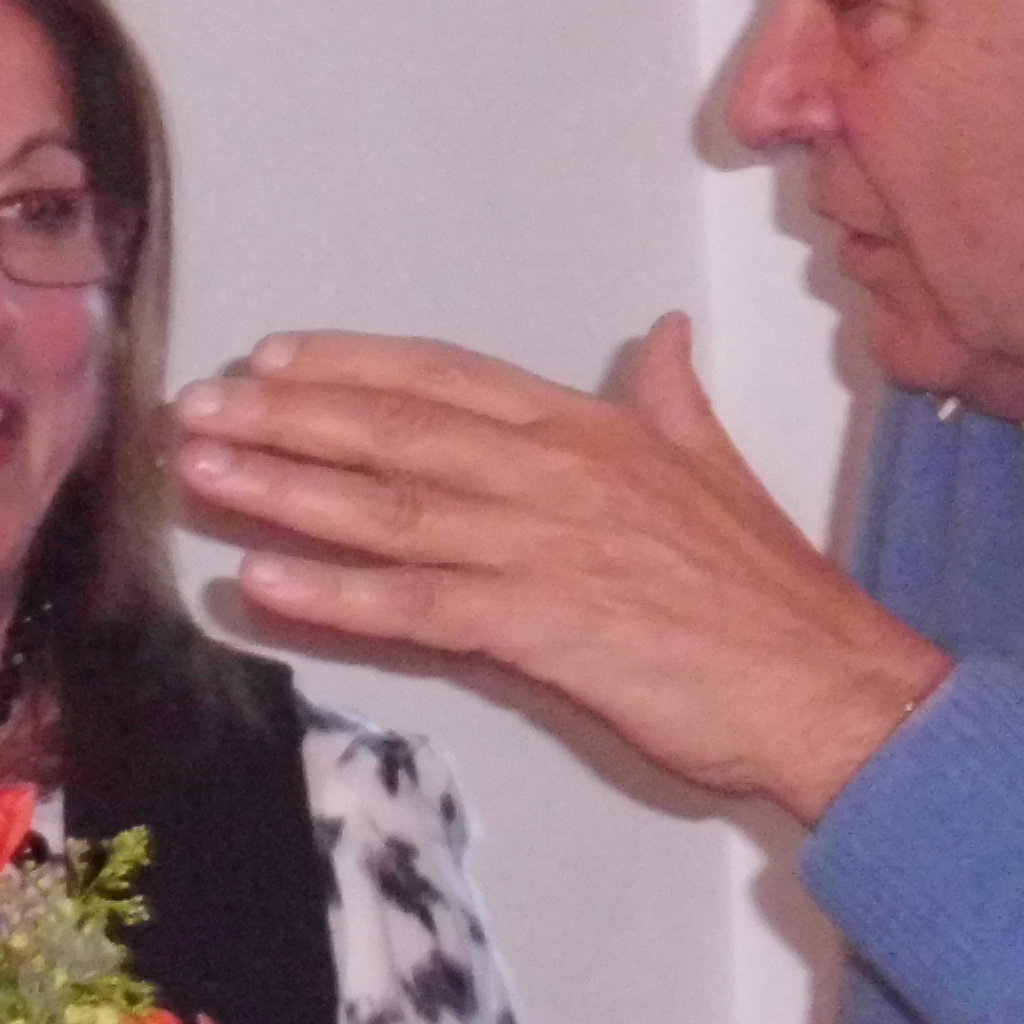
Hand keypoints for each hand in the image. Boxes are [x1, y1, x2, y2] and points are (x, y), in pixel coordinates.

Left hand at [171, 318, 945, 823]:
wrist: (829, 686)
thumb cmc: (774, 599)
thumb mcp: (722, 469)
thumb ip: (675, 401)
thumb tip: (663, 337)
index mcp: (595, 431)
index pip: (447, 379)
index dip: (352, 366)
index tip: (273, 358)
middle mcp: (556, 474)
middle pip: (396, 430)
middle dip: (286, 415)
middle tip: (194, 407)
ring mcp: (544, 548)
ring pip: (390, 508)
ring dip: (285, 489)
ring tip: (200, 475)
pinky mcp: (543, 628)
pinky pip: (418, 605)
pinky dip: (335, 594)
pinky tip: (264, 584)